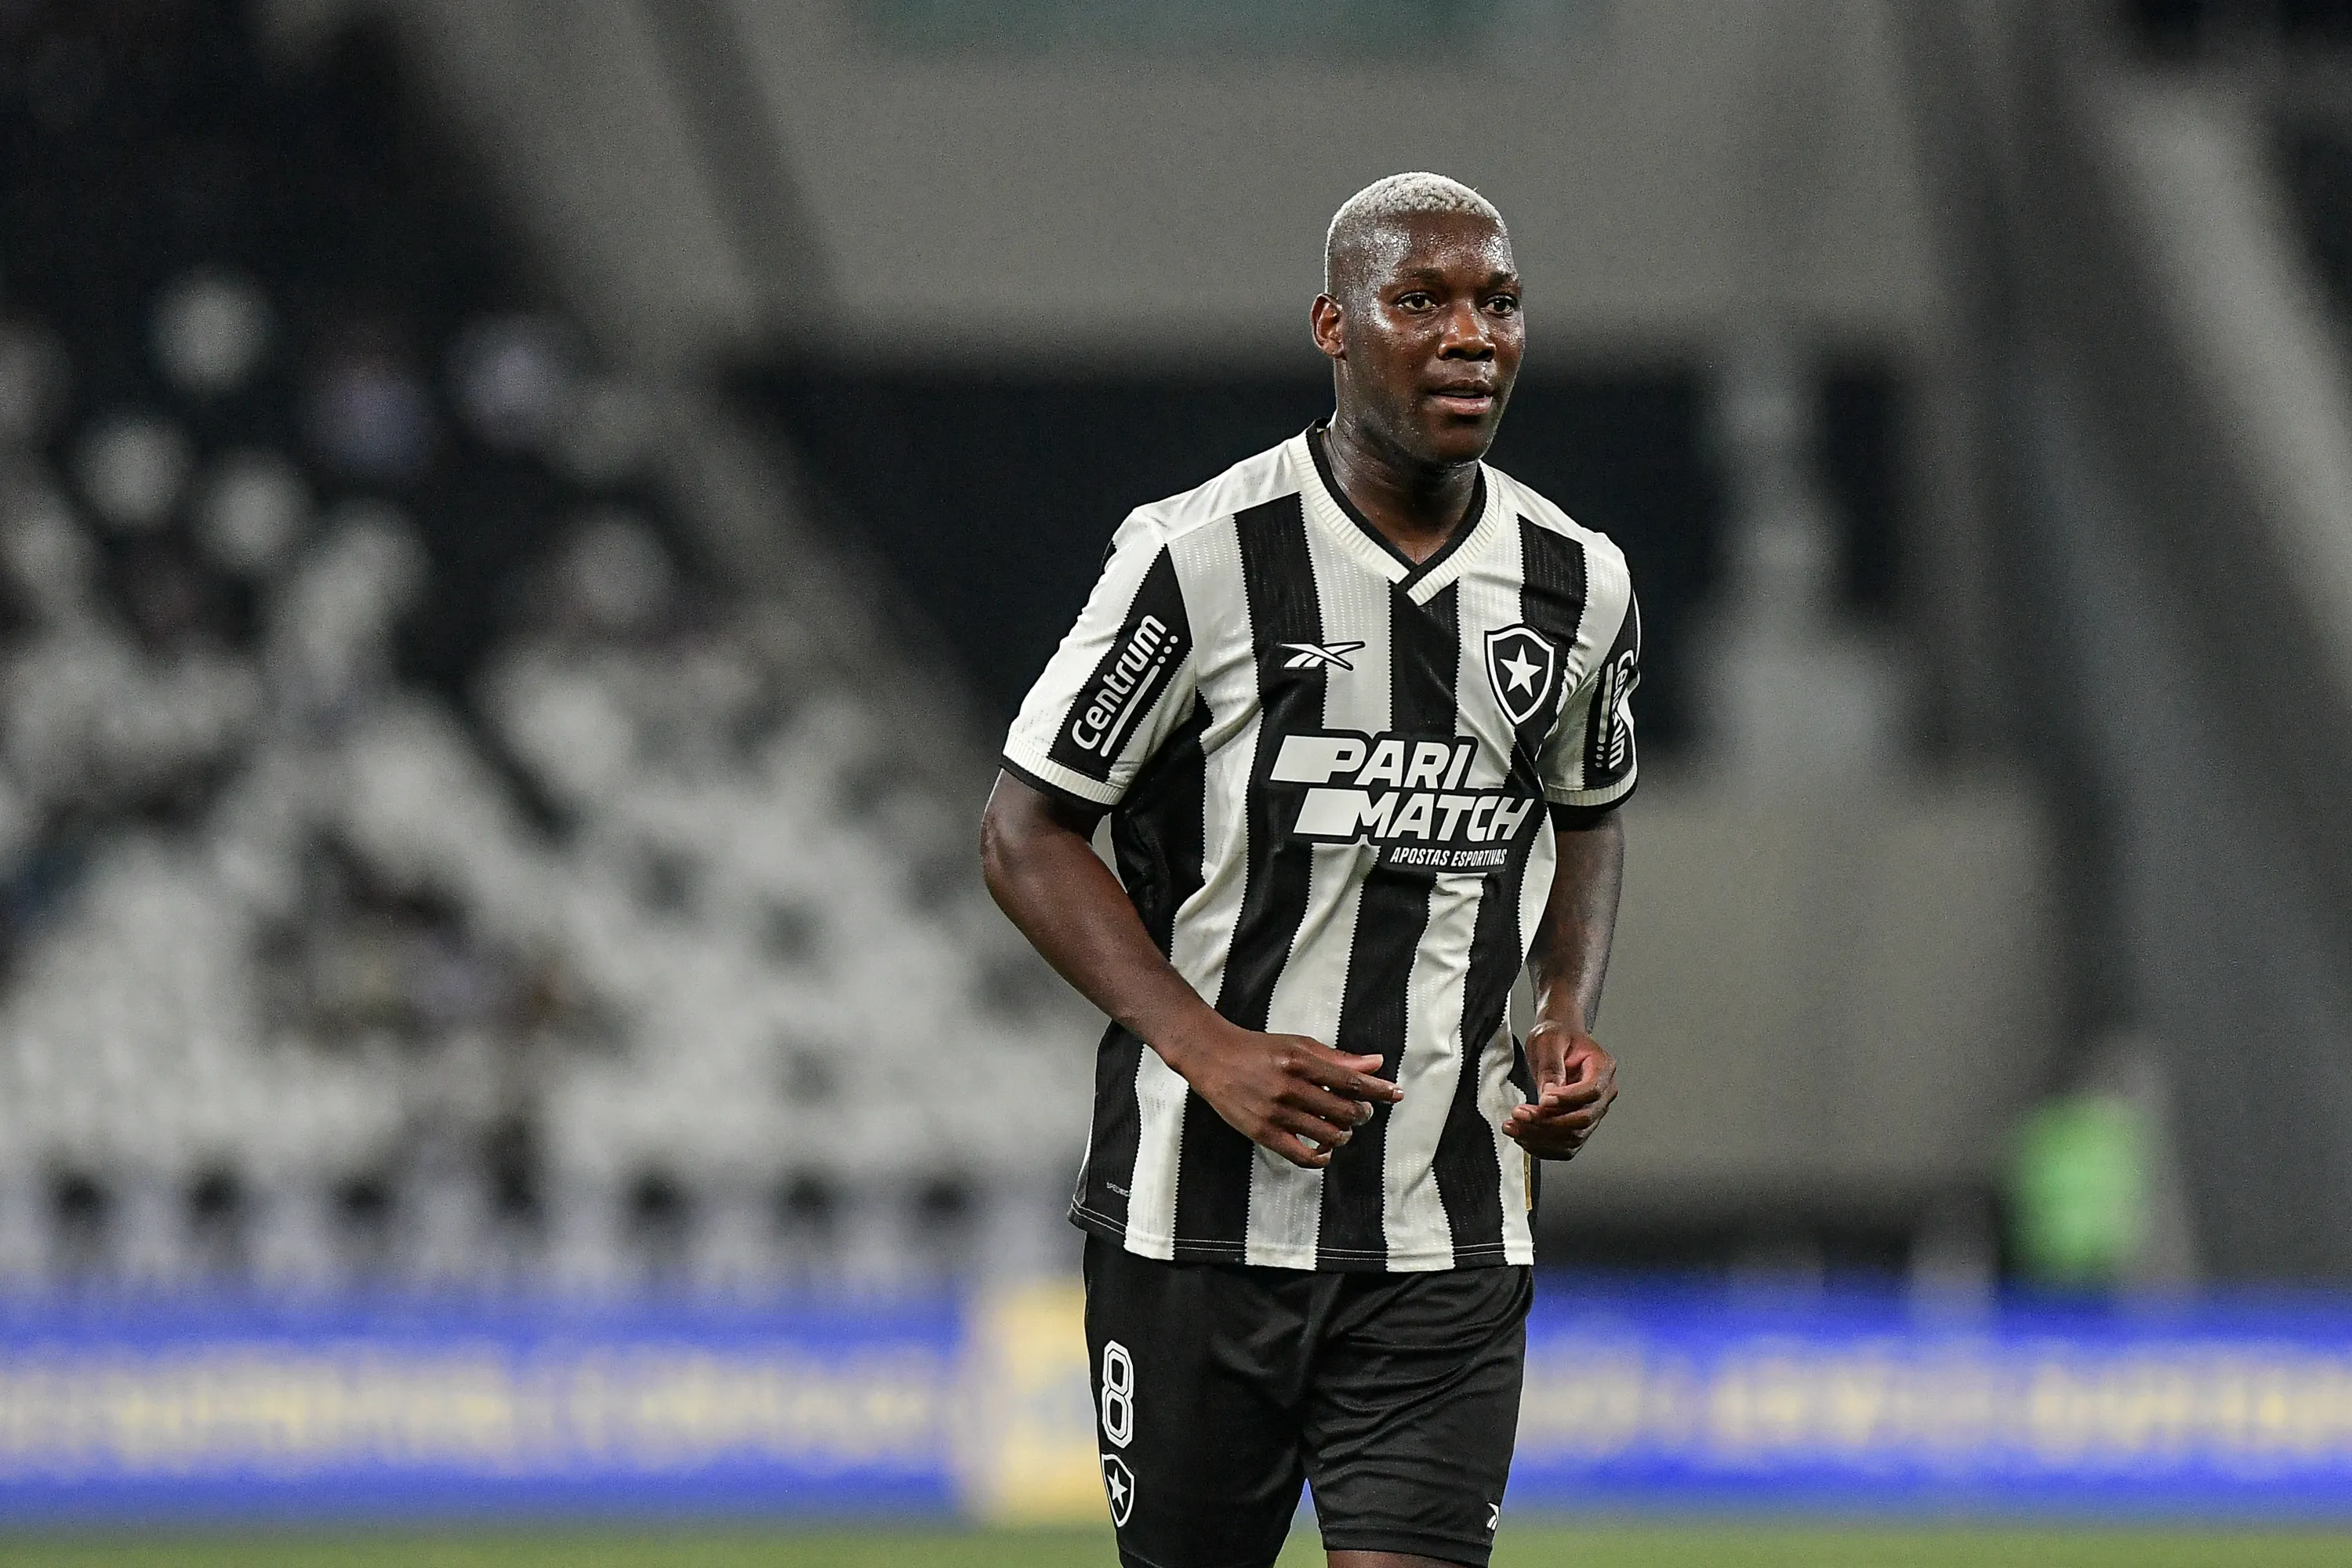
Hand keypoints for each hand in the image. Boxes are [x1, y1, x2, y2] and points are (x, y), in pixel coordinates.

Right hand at [1162, 1021, 1401, 1169]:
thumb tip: (1376, 1064)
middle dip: (1361, 1114)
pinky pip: (1301, 1156)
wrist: (1213, 1058)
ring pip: (1327, 1135)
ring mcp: (1275, 1113)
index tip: (1396, 1093)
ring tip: (1342, 1129)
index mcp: (1300, 1061)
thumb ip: (1338, 1058)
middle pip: (1343, 1111)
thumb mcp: (1299, 1045)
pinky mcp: (1263, 1133)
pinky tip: (1325, 1151)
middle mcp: (1289, 1088)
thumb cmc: (1260, 1049)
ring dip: (1343, 1135)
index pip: (1350, 1080)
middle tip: (1362, 1112)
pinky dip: (1320, 1158)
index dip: (1378, 1090)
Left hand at [1503, 1020, 1616, 1159]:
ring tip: (1512, 1127)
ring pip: (1573, 1137)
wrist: (1557, 1040)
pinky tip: (1522, 1137)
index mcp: (1603, 1067)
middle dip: (1549, 1122)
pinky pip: (1566, 1145)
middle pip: (1583, 1119)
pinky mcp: (1578, 1124)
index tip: (1542, 1100)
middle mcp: (1604, 1093)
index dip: (1567, 1099)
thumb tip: (1548, 1097)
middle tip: (1519, 1114)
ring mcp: (1593, 1111)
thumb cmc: (1556, 1035)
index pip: (1592, 1091)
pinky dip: (1544, 1147)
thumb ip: (1551, 1068)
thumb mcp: (1549, 1041)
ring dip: (1541, 1138)